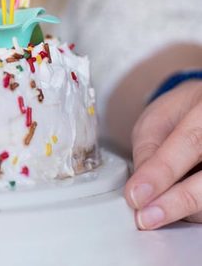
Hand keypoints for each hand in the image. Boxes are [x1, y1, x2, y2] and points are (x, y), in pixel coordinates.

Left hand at [125, 80, 201, 228]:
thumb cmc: (183, 113)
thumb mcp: (156, 121)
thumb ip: (149, 150)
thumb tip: (139, 188)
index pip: (189, 141)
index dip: (161, 172)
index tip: (137, 195)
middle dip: (177, 200)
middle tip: (147, 217)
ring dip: (185, 208)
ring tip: (156, 211)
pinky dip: (194, 209)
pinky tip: (174, 205)